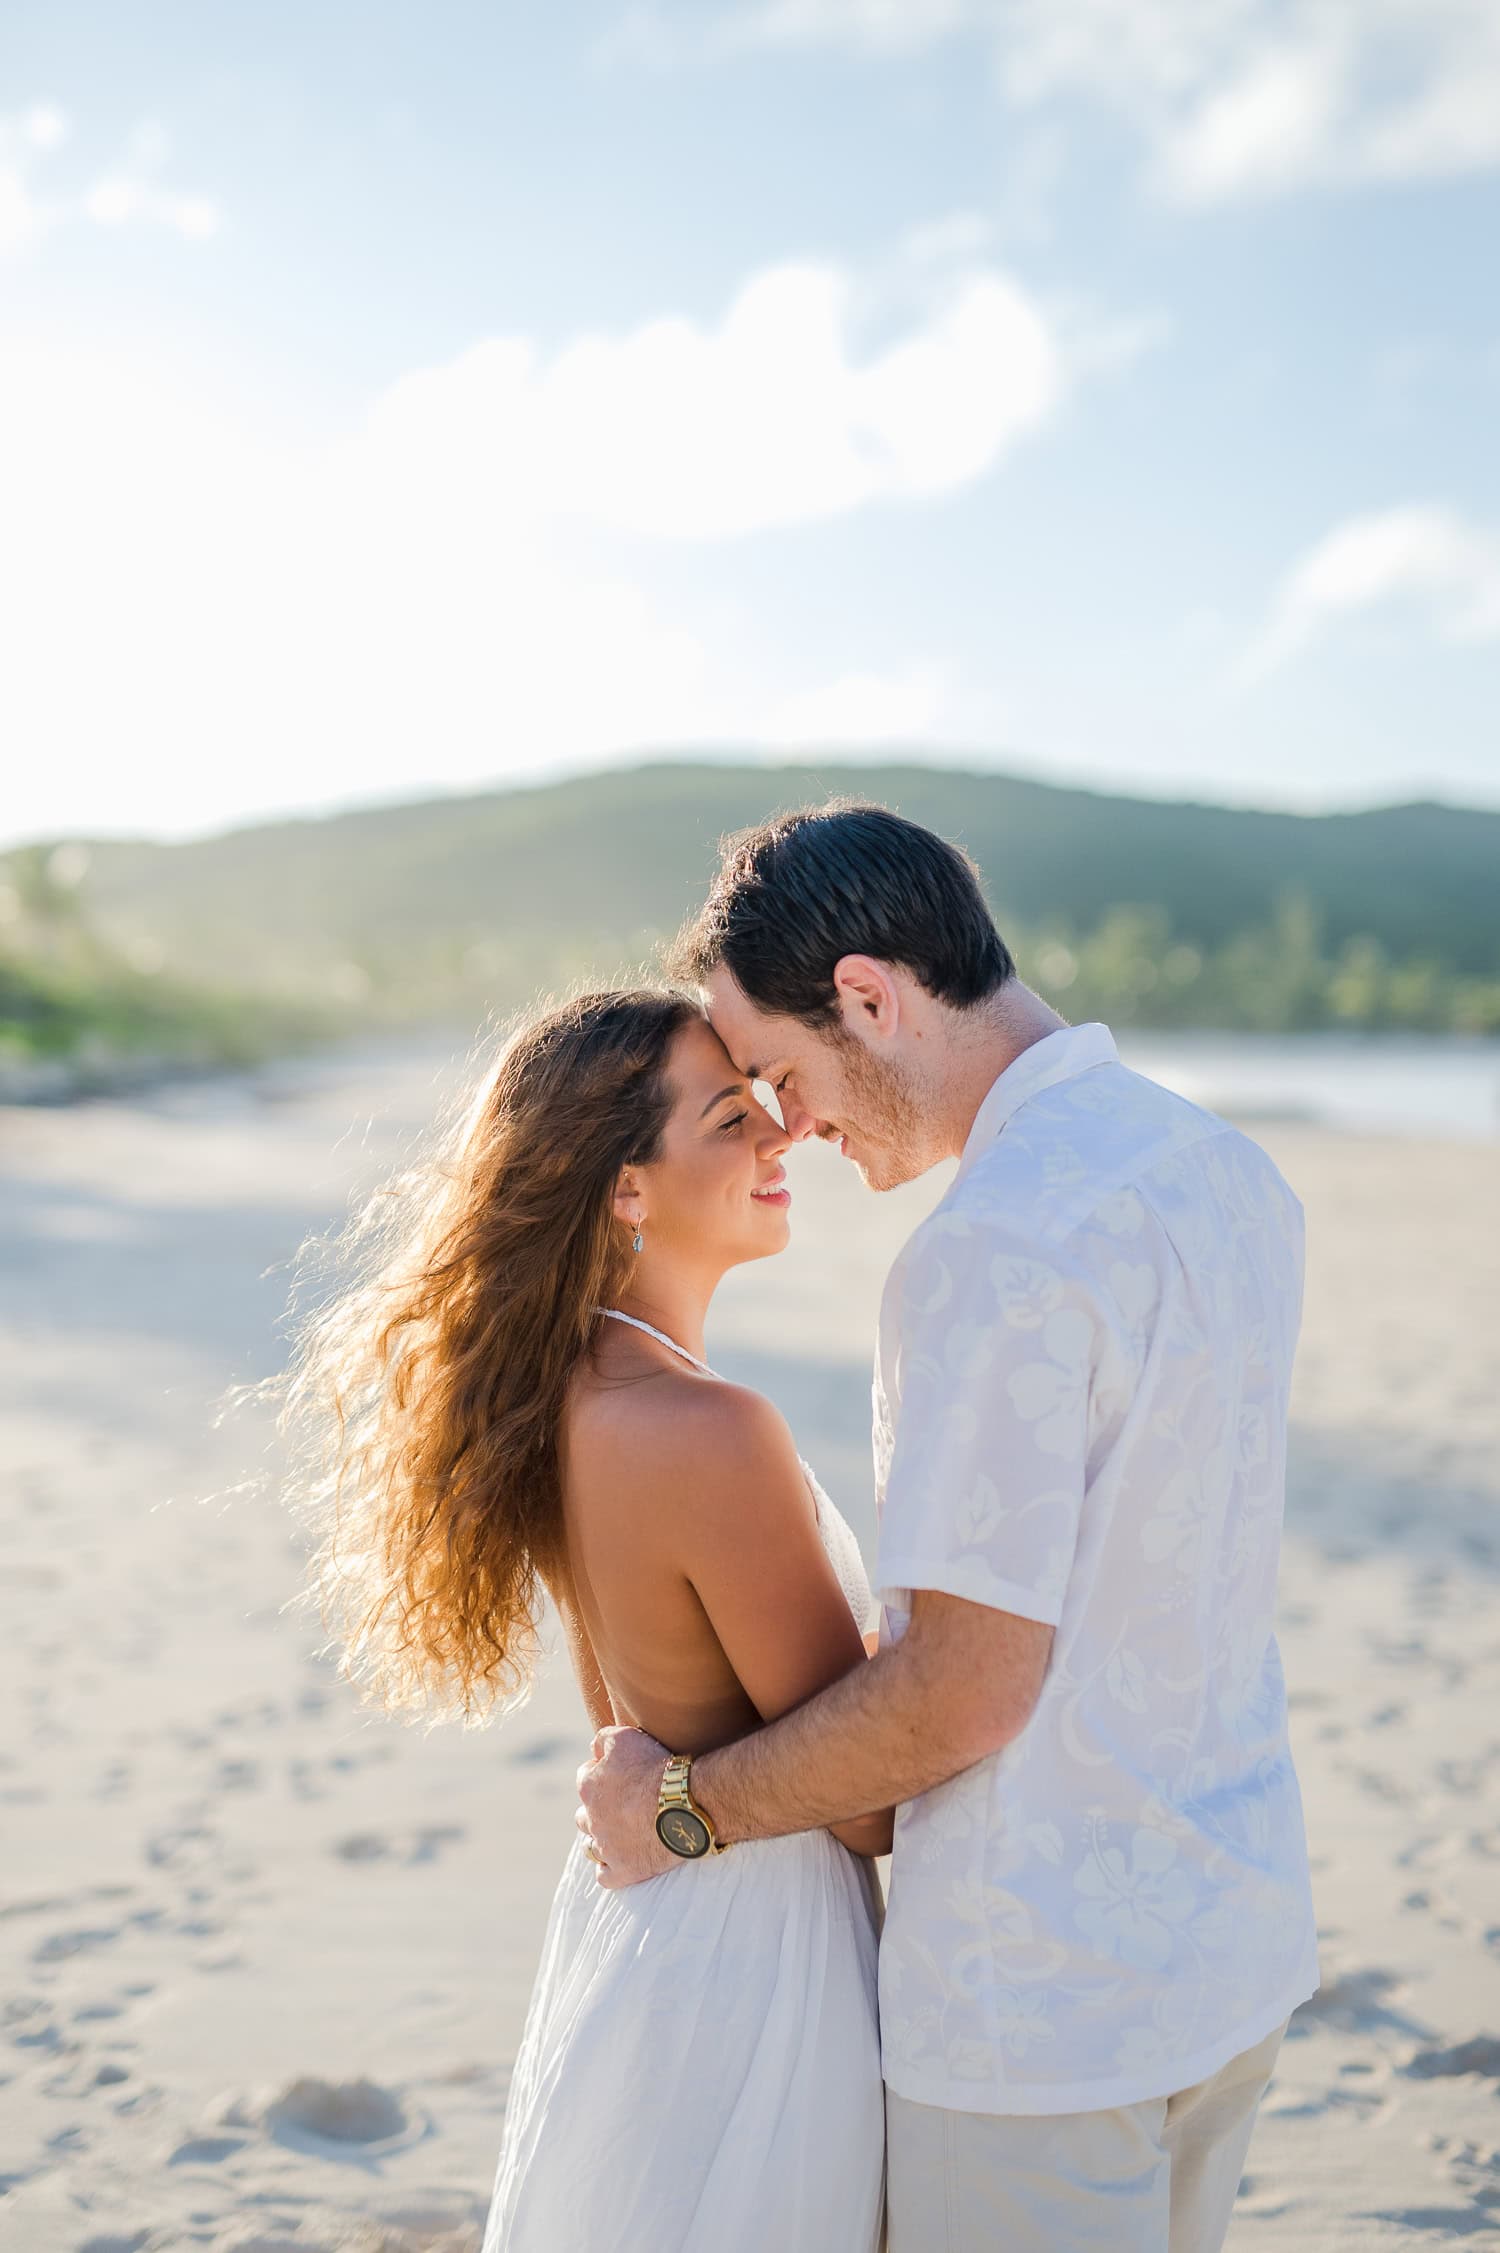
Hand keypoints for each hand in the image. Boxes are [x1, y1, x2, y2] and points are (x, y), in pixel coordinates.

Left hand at [575, 1724, 678, 1889]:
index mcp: (589, 1786)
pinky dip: (610, 1869)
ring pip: (591, 1846)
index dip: (603, 1773)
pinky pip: (605, 1875)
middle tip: (622, 1806)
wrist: (685, 1804)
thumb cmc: (656, 1768)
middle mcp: (590, 1818)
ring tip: (621, 1834)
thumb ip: (603, 1739)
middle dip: (597, 1810)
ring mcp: (606, 1848)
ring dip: (601, 1839)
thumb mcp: (626, 1737)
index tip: (623, 1774)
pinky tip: (622, 1860)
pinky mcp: (622, 1871)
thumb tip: (594, 1749)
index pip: (586, 1776)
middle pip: (583, 1815)